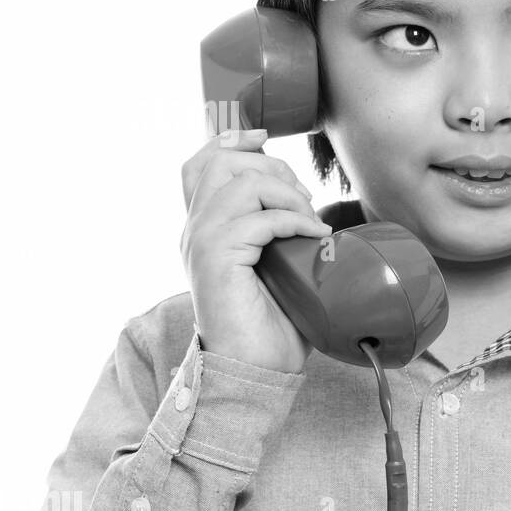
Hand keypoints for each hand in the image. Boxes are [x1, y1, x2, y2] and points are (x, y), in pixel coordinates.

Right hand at [180, 128, 330, 373]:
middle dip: (274, 169)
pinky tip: (312, 235)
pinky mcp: (215, 258)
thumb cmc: (270, 326)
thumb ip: (278, 235)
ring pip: (241, 183)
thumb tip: (315, 212)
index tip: (264, 139)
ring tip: (310, 222)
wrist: (253, 371)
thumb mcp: (278, 269)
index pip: (199, 165)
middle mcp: (195, 230)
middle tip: (304, 201)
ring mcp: (201, 242)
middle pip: (223, 162)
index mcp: (205, 229)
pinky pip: (257, 217)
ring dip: (286, 195)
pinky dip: (292, 220)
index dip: (231, 141)